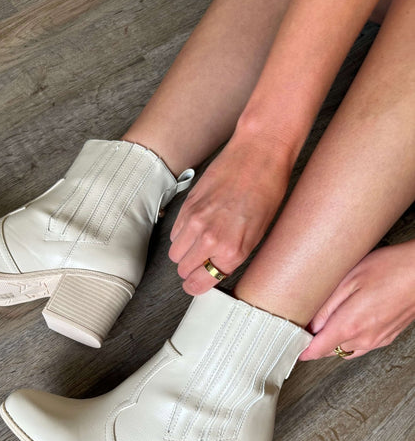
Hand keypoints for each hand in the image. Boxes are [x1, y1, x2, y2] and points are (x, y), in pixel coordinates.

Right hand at [168, 134, 291, 294]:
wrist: (258, 154)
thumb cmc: (266, 191)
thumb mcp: (258, 234)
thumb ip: (232, 256)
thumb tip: (215, 270)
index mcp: (232, 251)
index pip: (199, 284)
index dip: (196, 286)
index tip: (197, 284)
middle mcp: (211, 240)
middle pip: (183, 270)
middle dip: (191, 269)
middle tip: (202, 262)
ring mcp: (195, 222)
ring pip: (175, 253)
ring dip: (185, 252)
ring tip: (201, 242)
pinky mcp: (187, 206)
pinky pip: (175, 233)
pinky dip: (182, 234)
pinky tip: (198, 225)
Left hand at [299, 240, 414, 360]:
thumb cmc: (392, 269)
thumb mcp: (349, 279)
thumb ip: (326, 305)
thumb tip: (309, 323)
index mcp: (350, 325)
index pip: (316, 351)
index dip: (300, 351)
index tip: (290, 347)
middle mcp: (364, 338)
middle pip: (329, 350)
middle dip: (316, 342)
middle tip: (305, 327)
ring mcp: (378, 340)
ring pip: (346, 349)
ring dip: (334, 340)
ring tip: (328, 321)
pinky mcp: (388, 336)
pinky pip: (362, 345)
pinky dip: (351, 337)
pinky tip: (351, 319)